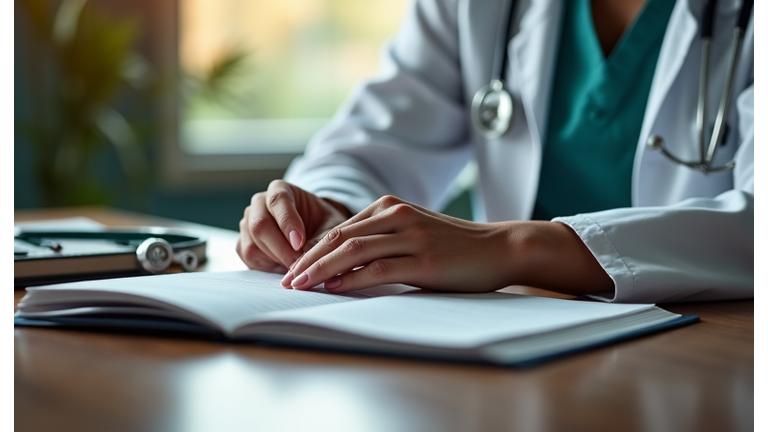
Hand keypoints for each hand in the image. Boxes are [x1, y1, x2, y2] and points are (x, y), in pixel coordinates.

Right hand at [236, 180, 350, 271]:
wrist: (314, 231)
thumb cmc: (323, 224)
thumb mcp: (330, 227)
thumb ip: (320, 240)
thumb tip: (304, 259)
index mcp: (280, 189)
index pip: (278, 200)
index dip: (287, 223)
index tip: (299, 243)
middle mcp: (259, 204)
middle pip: (259, 225)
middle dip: (281, 248)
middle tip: (299, 264)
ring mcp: (248, 223)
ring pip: (252, 245)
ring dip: (275, 260)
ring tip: (296, 267)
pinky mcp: (244, 243)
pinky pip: (249, 257)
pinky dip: (267, 267)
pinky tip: (284, 267)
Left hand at [282, 195, 612, 294]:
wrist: (499, 248)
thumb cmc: (454, 247)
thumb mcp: (413, 235)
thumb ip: (381, 243)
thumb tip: (342, 267)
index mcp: (391, 208)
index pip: (340, 229)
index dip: (312, 250)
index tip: (293, 268)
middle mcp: (397, 216)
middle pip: (339, 237)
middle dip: (308, 260)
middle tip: (286, 280)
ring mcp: (411, 236)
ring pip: (353, 250)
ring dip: (321, 269)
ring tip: (300, 286)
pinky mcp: (424, 260)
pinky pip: (378, 268)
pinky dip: (352, 279)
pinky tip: (334, 289)